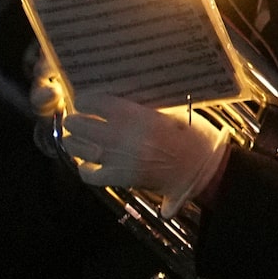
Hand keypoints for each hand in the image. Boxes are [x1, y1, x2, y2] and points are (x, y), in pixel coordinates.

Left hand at [55, 95, 231, 212]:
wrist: (203, 169)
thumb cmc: (194, 136)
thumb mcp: (173, 113)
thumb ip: (145, 108)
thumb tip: (122, 102)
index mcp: (137, 116)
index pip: (96, 103)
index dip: (86, 100)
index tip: (84, 100)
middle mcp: (122, 137)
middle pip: (81, 125)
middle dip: (75, 120)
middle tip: (76, 118)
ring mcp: (118, 159)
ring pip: (80, 149)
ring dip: (74, 142)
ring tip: (75, 137)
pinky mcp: (120, 178)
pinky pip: (90, 175)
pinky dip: (84, 169)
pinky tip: (87, 163)